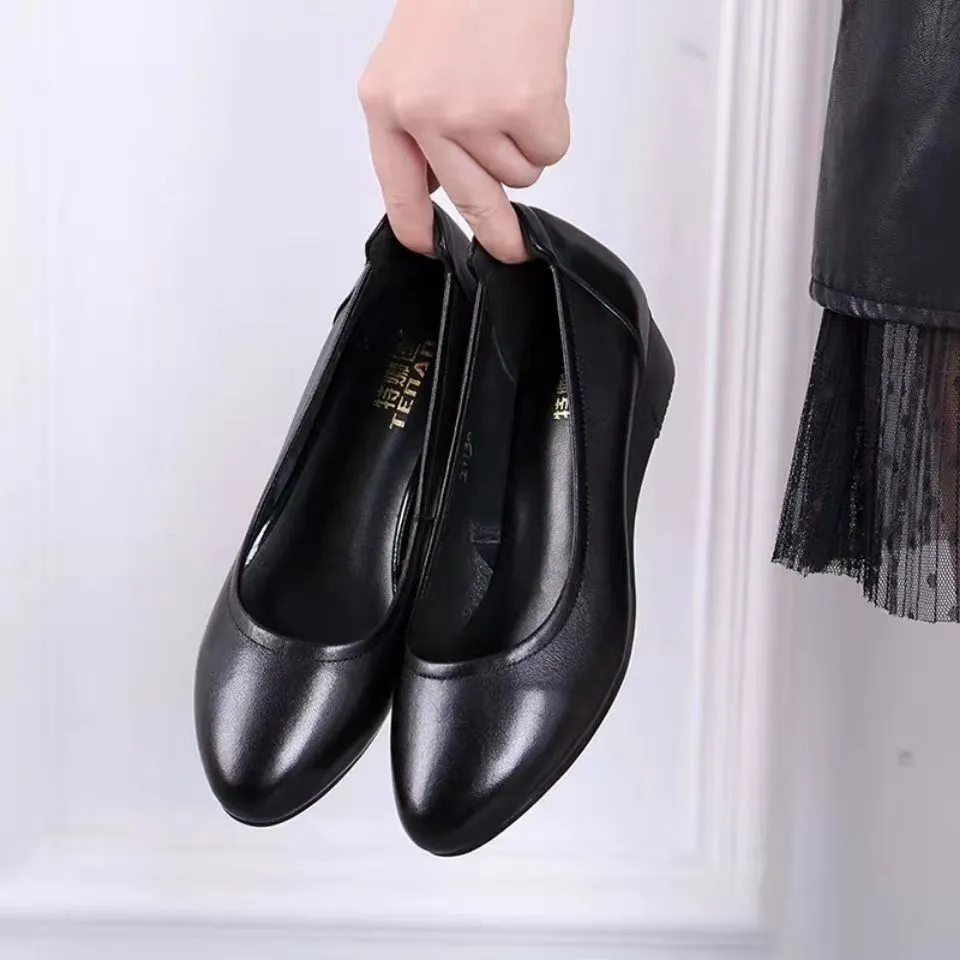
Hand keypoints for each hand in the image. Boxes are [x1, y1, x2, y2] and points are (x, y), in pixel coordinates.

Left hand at [359, 0, 572, 261]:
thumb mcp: (412, 63)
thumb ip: (418, 127)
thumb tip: (439, 181)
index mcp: (387, 103)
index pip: (397, 186)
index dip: (415, 225)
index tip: (429, 248)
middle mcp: (425, 115)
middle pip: (470, 199)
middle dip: (497, 233)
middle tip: (511, 250)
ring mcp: (474, 115)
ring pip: (517, 174)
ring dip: (526, 145)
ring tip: (516, 90)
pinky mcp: (524, 110)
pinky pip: (549, 153)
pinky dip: (552, 127)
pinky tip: (538, 86)